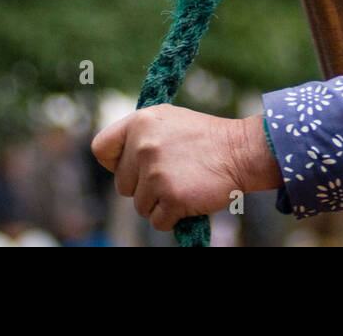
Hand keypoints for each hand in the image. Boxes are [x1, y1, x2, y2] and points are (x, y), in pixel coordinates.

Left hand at [91, 106, 280, 231]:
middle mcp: (143, 145)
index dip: (114, 163)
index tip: (132, 167)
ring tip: (184, 184)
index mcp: (140, 122)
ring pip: (140, 206)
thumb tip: (117, 159)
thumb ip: (140, 135)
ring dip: (160, 203)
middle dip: (144, 187)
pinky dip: (173, 217)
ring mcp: (156, 172)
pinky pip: (158, 221)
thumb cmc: (206, 138)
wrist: (241, 151)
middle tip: (172, 175)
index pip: (101, 148)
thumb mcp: (168, 121)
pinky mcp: (170, 196)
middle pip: (122, 185)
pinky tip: (189, 197)